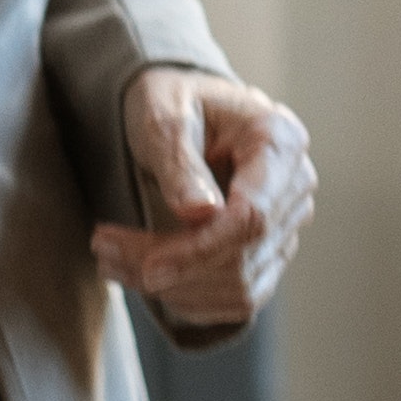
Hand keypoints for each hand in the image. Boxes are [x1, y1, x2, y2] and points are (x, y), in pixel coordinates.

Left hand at [96, 68, 313, 335]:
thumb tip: (200, 214)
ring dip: (174, 289)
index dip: (202, 249)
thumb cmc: (172, 101)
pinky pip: (240, 299)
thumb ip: (180, 161)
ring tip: (113, 261)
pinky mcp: (270, 252)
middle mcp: (295, 186)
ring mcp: (287, 224)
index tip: (149, 266)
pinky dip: (189, 299)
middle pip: (244, 256)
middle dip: (174, 269)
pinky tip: (142, 278)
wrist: (184, 111)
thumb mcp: (163, 114)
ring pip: (241, 286)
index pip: (253, 216)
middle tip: (105, 251)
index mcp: (279, 141)